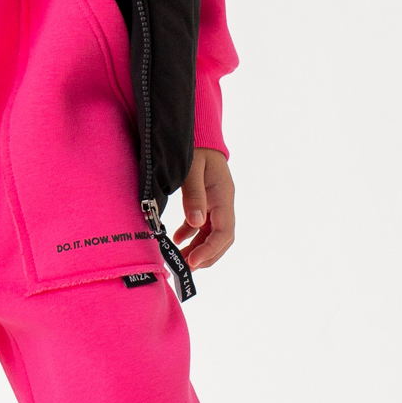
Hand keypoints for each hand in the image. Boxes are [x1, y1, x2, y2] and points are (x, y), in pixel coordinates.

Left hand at [174, 147, 234, 268]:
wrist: (199, 134)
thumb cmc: (195, 148)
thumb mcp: (192, 169)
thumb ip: (194, 195)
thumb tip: (195, 223)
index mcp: (223, 197)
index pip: (224, 233)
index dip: (209, 250)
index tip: (192, 262)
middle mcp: (223, 204)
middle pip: (221, 239)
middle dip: (205, 256)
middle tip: (185, 269)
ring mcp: (215, 204)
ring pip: (210, 235)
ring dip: (197, 249)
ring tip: (179, 260)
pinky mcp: (205, 203)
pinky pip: (201, 225)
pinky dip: (190, 235)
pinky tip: (177, 239)